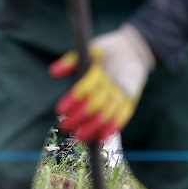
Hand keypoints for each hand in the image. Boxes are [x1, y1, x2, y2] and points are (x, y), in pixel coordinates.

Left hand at [49, 24, 154, 141]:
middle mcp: (113, 83)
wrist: (135, 50)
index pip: (85, 87)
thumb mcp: (88, 50)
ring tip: (79, 137)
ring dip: (93, 127)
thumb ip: (70, 62)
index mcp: (100, 70)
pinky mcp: (132, 100)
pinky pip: (124, 116)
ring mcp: (123, 93)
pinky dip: (113, 127)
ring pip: (108, 113)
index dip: (72, 99)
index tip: (59, 110)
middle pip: (95, 104)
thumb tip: (52, 72)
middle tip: (64, 126)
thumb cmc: (105, 51)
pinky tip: (102, 138)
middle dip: (78, 117)